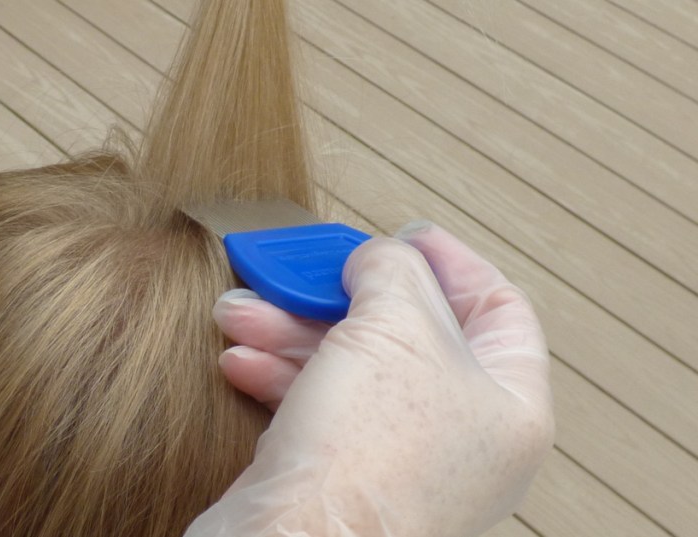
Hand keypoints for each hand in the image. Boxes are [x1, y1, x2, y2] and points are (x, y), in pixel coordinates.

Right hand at [185, 221, 554, 536]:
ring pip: (350, 366)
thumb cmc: (365, 462)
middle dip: (344, 295)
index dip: (452, 261)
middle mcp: (461, 438)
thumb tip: (380, 257)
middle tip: (307, 268)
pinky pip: (315, 403)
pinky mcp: (339, 476)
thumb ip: (395, 272)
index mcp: (509, 405)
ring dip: (292, 328)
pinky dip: (277, 371)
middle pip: (408, 334)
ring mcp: (399, 460)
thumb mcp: (394, 328)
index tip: (407, 234)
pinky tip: (241, 356)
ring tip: (245, 309)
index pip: (499, 308)